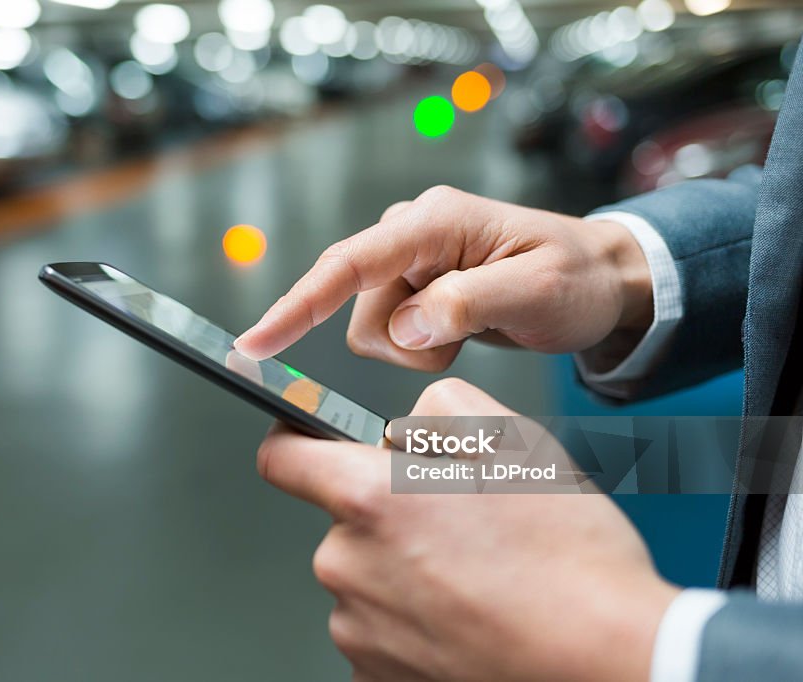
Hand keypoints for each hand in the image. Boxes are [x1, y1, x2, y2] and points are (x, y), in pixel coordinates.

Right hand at [236, 186, 651, 370]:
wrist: (600, 283)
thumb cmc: (577, 279)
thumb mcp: (537, 293)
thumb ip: (467, 305)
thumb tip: (405, 327)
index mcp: (434, 222)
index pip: (349, 264)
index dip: (298, 305)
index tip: (255, 344)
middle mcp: (410, 233)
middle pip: (356, 307)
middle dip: (405, 343)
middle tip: (465, 341)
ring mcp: (408, 261)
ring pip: (370, 328)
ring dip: (415, 350)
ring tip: (469, 334)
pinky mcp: (412, 287)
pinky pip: (388, 334)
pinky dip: (420, 349)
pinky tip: (458, 334)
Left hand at [257, 378, 677, 681]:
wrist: (606, 660)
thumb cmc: (566, 557)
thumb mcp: (511, 438)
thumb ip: (437, 411)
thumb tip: (404, 427)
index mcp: (368, 500)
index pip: (283, 457)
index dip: (294, 440)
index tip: (308, 442)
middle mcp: (347, 566)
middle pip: (344, 522)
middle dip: (389, 515)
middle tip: (459, 524)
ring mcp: (360, 631)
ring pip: (367, 579)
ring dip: (405, 572)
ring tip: (477, 578)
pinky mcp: (378, 678)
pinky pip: (383, 631)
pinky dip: (417, 623)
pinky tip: (470, 618)